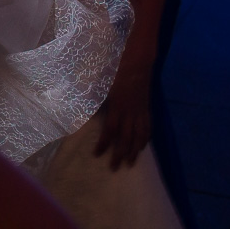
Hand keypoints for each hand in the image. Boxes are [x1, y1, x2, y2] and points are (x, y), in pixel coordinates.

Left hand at [93, 55, 152, 169]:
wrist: (138, 63)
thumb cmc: (117, 70)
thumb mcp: (103, 84)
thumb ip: (95, 98)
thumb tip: (82, 107)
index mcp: (117, 106)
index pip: (110, 130)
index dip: (104, 143)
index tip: (97, 154)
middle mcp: (130, 112)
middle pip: (125, 138)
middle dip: (120, 154)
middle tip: (114, 167)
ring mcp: (141, 111)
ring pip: (139, 136)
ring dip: (134, 151)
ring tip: (130, 163)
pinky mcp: (147, 109)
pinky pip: (148, 127)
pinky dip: (145, 139)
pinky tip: (142, 146)